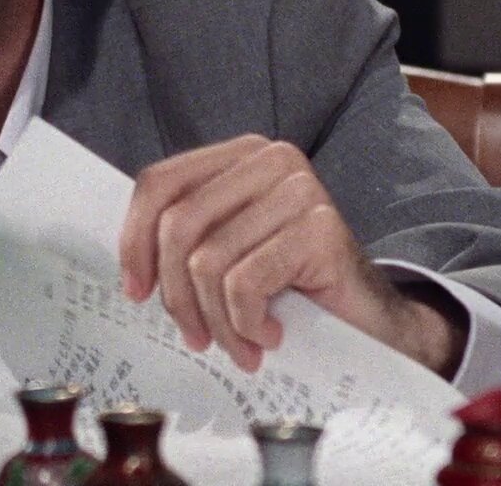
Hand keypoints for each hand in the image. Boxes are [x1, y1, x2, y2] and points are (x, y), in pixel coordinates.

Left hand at [117, 135, 464, 375]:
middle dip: (176, 293)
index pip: (158, 184)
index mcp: (238, 155)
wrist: (371, 320)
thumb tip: (129, 265)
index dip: (134, 240)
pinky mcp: (320, 228)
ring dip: (215, 320)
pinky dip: (246, 323)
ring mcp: (298, 189)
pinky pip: (245, 283)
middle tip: (194, 336)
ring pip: (208, 262)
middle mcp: (269, 160)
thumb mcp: (228, 252)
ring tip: (235, 344)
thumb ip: (186, 239)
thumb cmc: (291, 287)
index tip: (135, 290)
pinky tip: (267, 336)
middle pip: (178, 225)